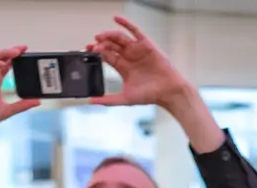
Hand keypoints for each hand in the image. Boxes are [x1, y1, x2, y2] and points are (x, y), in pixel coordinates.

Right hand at [0, 45, 36, 143]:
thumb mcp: (6, 111)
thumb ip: (21, 106)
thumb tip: (37, 101)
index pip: (6, 65)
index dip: (15, 57)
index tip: (26, 51)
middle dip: (10, 51)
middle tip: (22, 48)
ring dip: (2, 53)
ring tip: (14, 52)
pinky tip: (0, 63)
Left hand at [88, 16, 218, 149]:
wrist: (168, 92)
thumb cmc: (150, 95)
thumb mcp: (125, 98)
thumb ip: (108, 100)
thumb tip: (91, 101)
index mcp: (123, 67)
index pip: (107, 56)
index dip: (97, 52)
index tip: (88, 51)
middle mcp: (129, 57)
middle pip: (111, 45)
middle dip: (101, 44)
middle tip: (92, 45)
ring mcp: (137, 49)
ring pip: (120, 38)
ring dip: (108, 35)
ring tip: (100, 36)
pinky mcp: (146, 44)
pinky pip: (135, 31)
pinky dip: (126, 23)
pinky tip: (116, 18)